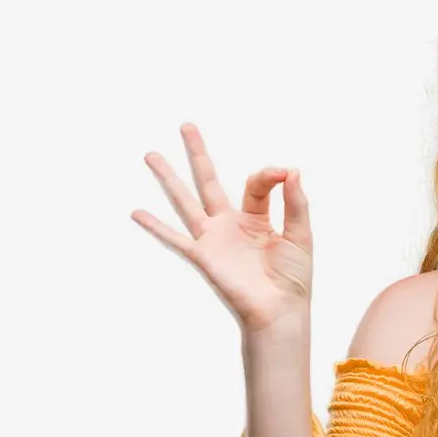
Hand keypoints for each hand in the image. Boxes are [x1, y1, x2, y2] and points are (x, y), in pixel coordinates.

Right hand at [132, 123, 313, 333]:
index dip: (269, 174)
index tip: (283, 172)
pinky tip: (136, 212)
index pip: (255, 184)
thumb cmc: (294, 278)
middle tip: (186, 126)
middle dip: (198, 154)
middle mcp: (230, 224)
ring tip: (151, 155)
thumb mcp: (301, 234)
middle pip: (209, 181)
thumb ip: (296, 202)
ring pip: (186, 201)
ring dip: (168, 179)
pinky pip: (175, 238)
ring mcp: (214, 239)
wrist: (280, 311)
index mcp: (256, 218)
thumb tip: (291, 169)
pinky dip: (155, 227)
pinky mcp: (203, 256)